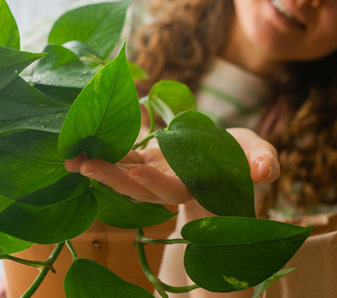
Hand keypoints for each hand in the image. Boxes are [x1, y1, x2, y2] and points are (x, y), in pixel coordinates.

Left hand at [64, 128, 278, 205]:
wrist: (226, 158)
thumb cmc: (244, 157)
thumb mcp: (257, 154)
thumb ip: (263, 161)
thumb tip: (266, 170)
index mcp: (194, 186)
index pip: (171, 191)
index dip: (155, 183)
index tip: (136, 170)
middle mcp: (168, 185)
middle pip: (137, 188)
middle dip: (111, 178)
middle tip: (83, 166)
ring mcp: (154, 173)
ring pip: (122, 175)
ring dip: (97, 168)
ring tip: (69, 158)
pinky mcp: (144, 160)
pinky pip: (119, 158)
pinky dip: (99, 153)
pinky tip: (76, 145)